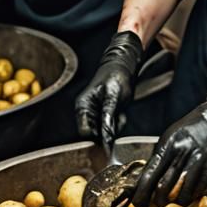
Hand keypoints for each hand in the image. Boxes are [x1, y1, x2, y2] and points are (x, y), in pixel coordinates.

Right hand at [74, 32, 145, 148]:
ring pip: (104, 132)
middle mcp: (86, 112)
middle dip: (107, 131)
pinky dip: (117, 123)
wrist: (124, 67)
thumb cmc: (116, 77)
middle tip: (117, 119)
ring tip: (120, 114)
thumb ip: (108, 120)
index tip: (109, 138)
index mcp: (83, 107)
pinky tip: (120, 114)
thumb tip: (106, 138)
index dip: (96, 137)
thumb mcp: (113, 99)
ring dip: (114, 127)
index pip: (84, 132)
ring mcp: (95, 114)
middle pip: (94, 134)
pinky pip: (110, 127)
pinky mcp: (104, 115)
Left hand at [130, 79, 206, 206]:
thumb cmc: (188, 130)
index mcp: (171, 145)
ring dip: (179, 201)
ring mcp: (203, 161)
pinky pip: (205, 191)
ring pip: (186, 194)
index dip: (142, 193)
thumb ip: (159, 159)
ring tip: (177, 198)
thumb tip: (145, 182)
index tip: (139, 203)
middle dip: (158, 201)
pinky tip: (195, 190)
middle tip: (158, 203)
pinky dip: (198, 195)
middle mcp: (186, 154)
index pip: (150, 175)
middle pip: (166, 188)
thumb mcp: (169, 138)